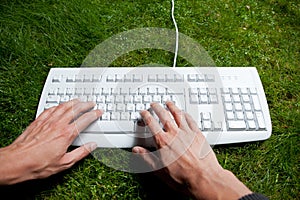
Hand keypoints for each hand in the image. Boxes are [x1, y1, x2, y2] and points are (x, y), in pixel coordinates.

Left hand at [0, 99, 101, 184]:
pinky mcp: (38, 121)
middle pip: (75, 109)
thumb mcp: (65, 163)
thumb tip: (92, 146)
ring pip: (63, 106)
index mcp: (66, 134)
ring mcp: (47, 121)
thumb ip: (81, 153)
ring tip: (78, 100)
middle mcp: (58, 125)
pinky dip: (58, 105)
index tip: (98, 112)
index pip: (84, 120)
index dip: (93, 114)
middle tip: (91, 103)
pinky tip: (59, 105)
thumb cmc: (38, 164)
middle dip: (85, 104)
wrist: (17, 161)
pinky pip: (50, 109)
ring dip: (72, 102)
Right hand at [133, 101, 251, 198]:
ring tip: (168, 103)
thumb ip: (147, 158)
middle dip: (158, 108)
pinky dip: (186, 115)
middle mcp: (174, 134)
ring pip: (178, 115)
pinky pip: (191, 120)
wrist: (203, 178)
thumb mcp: (159, 170)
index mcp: (163, 142)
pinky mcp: (198, 134)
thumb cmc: (182, 176)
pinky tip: (184, 113)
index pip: (152, 124)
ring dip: (172, 107)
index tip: (144, 112)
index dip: (146, 116)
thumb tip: (136, 150)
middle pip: (164, 116)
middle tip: (154, 104)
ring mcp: (187, 133)